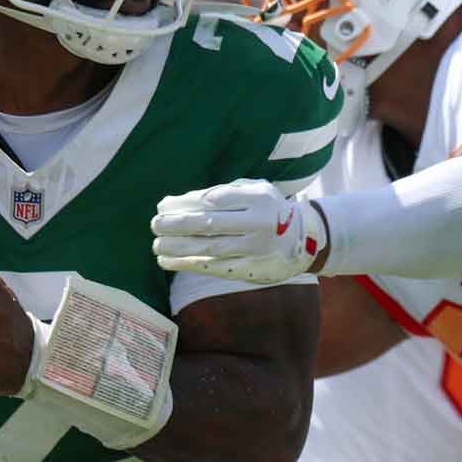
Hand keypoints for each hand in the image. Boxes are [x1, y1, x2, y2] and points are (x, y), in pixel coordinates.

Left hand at [150, 179, 327, 283]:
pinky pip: (216, 267)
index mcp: (259, 198)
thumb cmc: (269, 210)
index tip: (163, 206)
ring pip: (210, 249)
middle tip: (155, 225)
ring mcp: (257, 249)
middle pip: (210, 224)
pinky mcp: (253, 269)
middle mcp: (259, 223)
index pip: (215, 200)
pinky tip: (171, 262)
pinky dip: (191, 264)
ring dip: (179, 248)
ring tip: (157, 246)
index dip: (186, 204)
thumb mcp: (254, 191)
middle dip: (178, 225)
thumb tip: (177, 202)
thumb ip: (223, 193)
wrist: (306, 239)